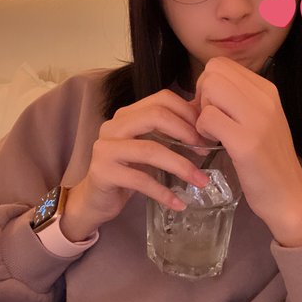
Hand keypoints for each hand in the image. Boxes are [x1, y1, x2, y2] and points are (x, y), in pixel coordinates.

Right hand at [60, 90, 209, 241]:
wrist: (95, 200)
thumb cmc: (127, 171)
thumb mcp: (149, 146)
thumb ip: (169, 132)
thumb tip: (205, 118)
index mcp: (127, 115)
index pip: (161, 99)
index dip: (187, 112)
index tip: (204, 133)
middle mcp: (113, 126)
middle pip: (155, 116)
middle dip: (185, 132)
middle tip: (204, 151)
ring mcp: (105, 148)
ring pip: (150, 149)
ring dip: (180, 165)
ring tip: (201, 181)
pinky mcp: (103, 172)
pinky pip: (140, 180)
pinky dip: (163, 192)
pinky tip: (179, 203)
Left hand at [193, 56, 301, 245]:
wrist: (289, 197)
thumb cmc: (267, 161)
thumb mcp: (258, 120)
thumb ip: (237, 99)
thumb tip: (203, 85)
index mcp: (267, 90)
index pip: (221, 64)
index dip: (207, 84)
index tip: (213, 108)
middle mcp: (265, 98)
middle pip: (213, 72)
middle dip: (201, 95)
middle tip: (209, 121)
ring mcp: (257, 118)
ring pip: (209, 89)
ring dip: (201, 113)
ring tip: (213, 133)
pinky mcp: (246, 142)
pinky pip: (207, 118)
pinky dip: (201, 131)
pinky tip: (214, 145)